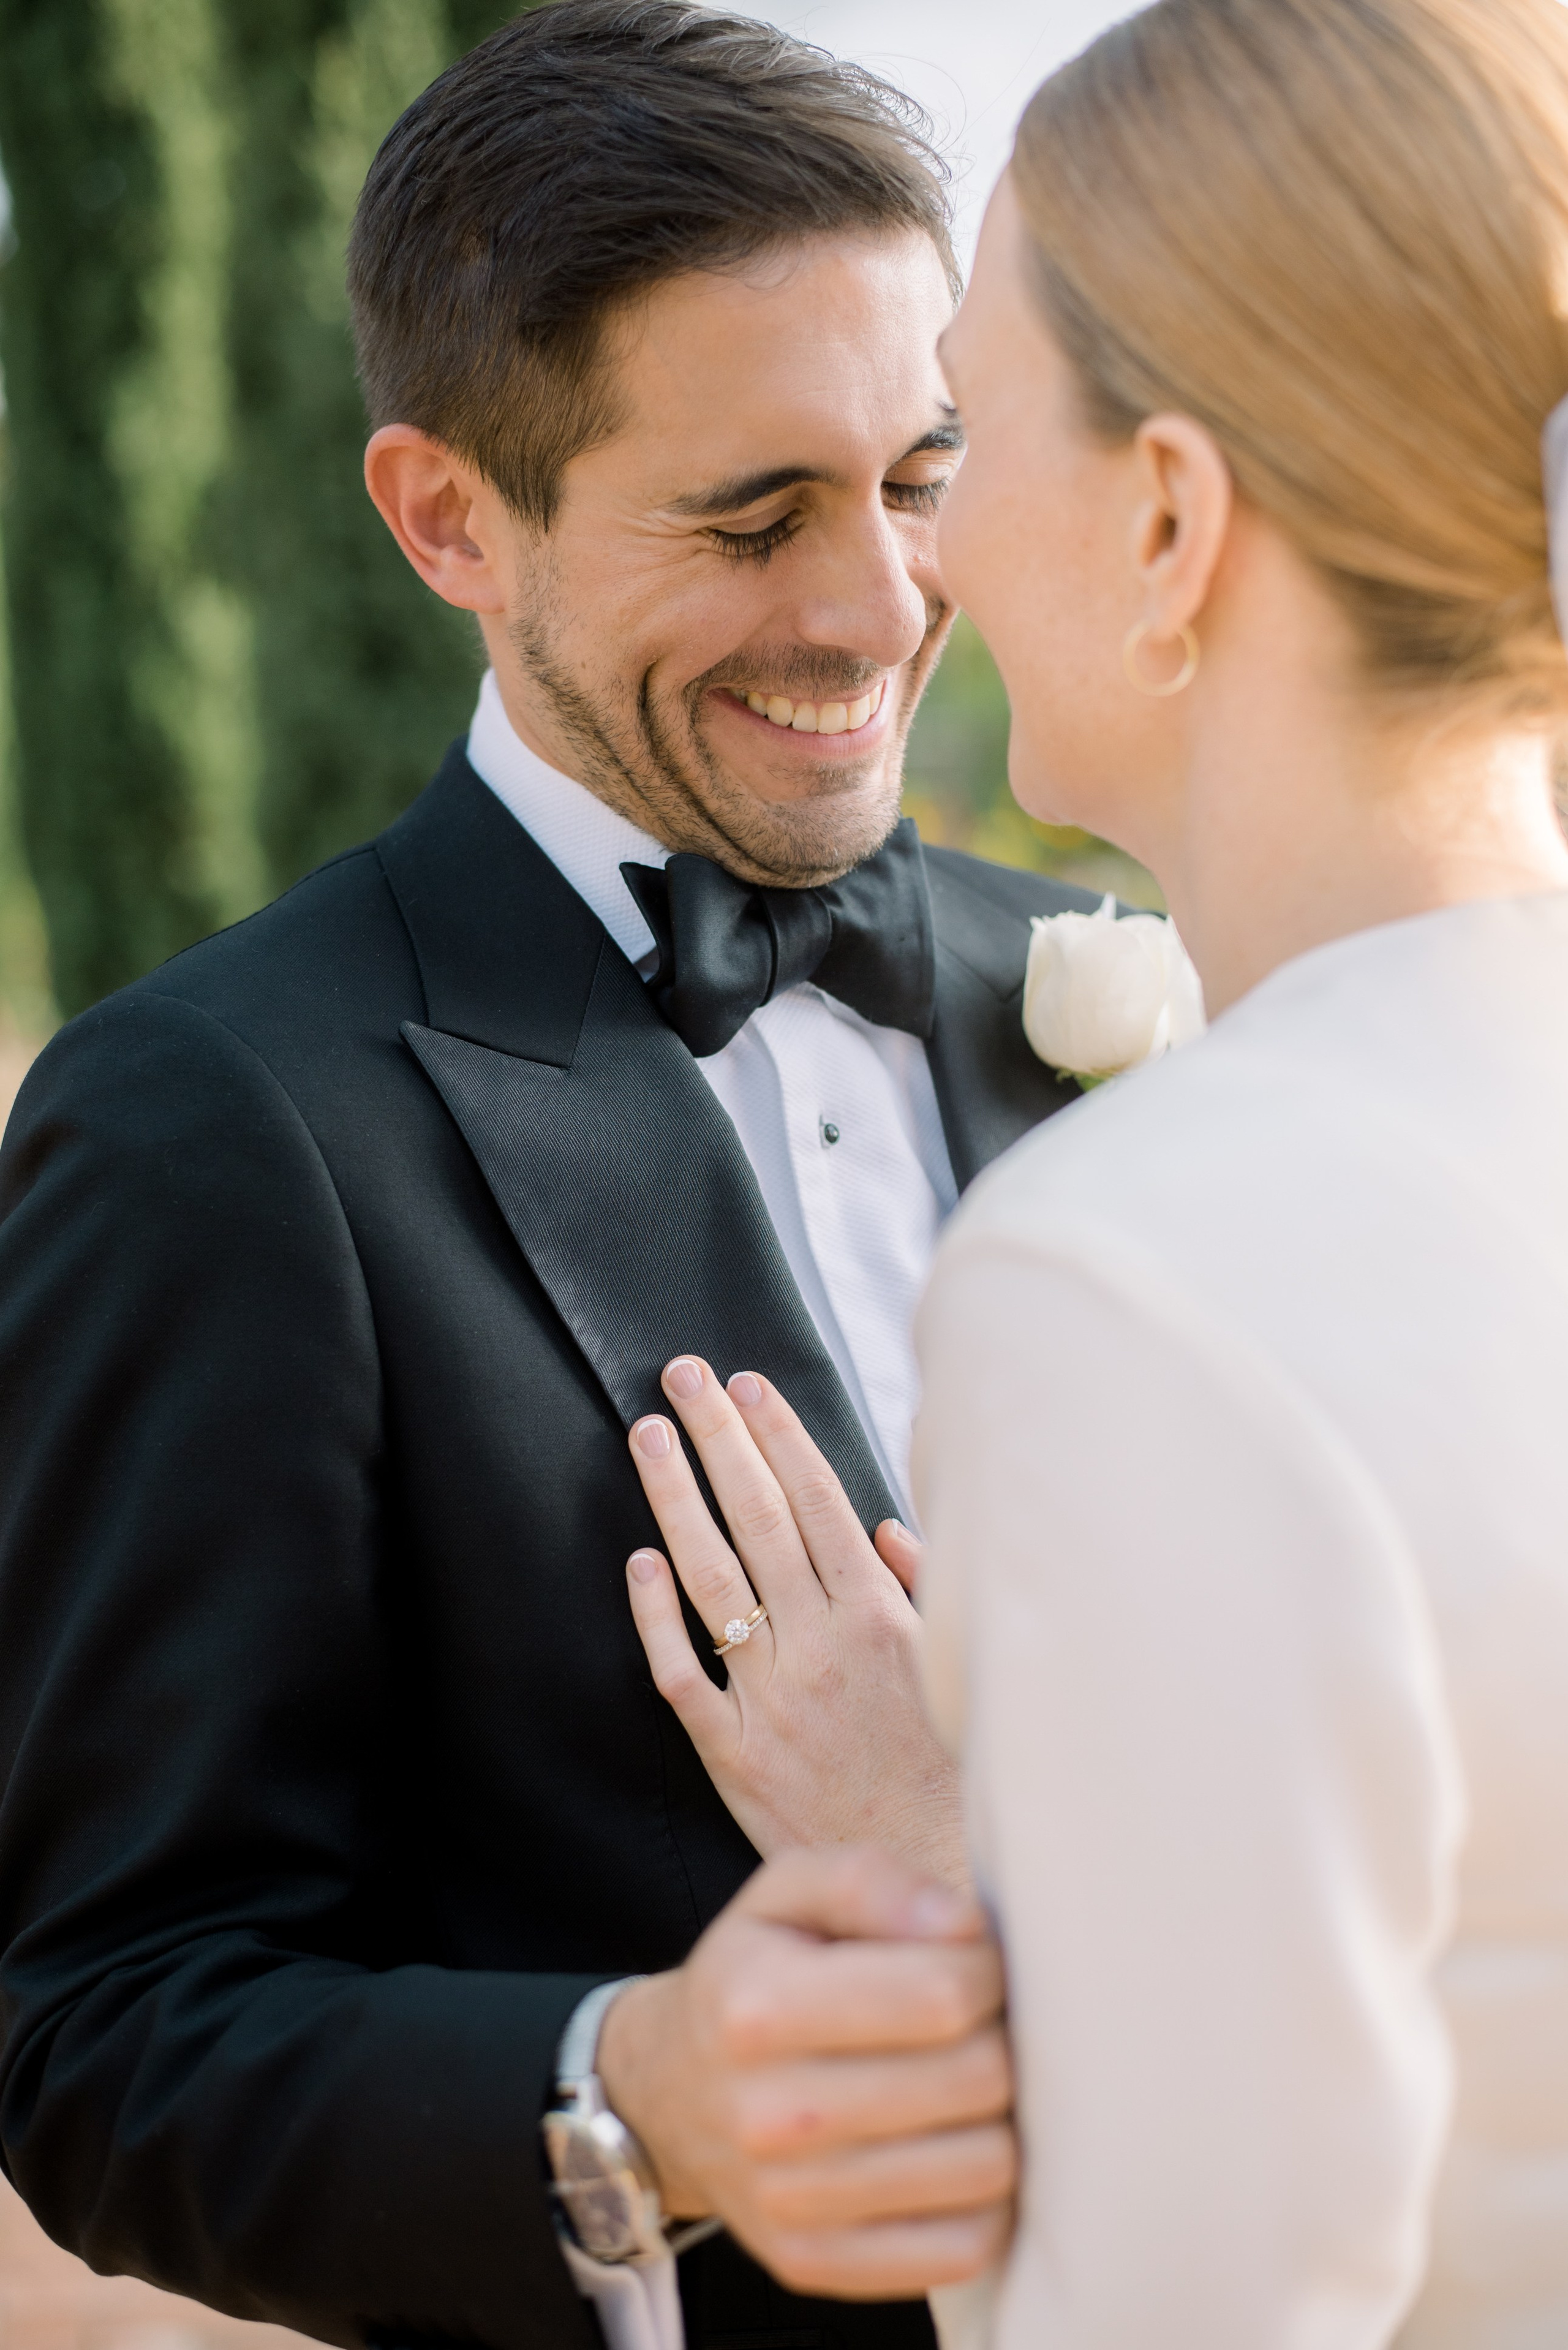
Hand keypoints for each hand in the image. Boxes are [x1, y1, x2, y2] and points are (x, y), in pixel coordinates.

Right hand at [596, 1846, 1014, 2297]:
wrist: (669, 2094)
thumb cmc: (752, 1975)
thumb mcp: (788, 1893)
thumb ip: (872, 1883)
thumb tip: (961, 1927)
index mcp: (758, 2006)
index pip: (941, 1994)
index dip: (985, 1969)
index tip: (970, 1965)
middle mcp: (768, 2115)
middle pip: (975, 2079)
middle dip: (1000, 2037)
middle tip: (976, 2024)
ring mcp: (792, 2203)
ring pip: (985, 2167)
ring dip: (1001, 2118)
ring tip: (966, 2085)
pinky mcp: (819, 2265)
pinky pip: (966, 2246)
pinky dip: (987, 2199)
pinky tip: (955, 2151)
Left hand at [624, 1356, 960, 1882]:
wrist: (930, 1889)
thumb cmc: (955, 1776)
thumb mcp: (959, 1671)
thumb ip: (923, 1593)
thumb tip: (883, 1525)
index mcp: (880, 1619)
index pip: (817, 1501)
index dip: (777, 1435)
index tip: (747, 1383)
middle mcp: (819, 1646)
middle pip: (758, 1518)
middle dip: (718, 1439)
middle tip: (681, 1376)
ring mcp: (769, 1698)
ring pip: (711, 1578)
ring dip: (676, 1499)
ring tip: (648, 1437)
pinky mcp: (733, 1755)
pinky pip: (683, 1673)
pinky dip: (657, 1615)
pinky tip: (639, 1561)